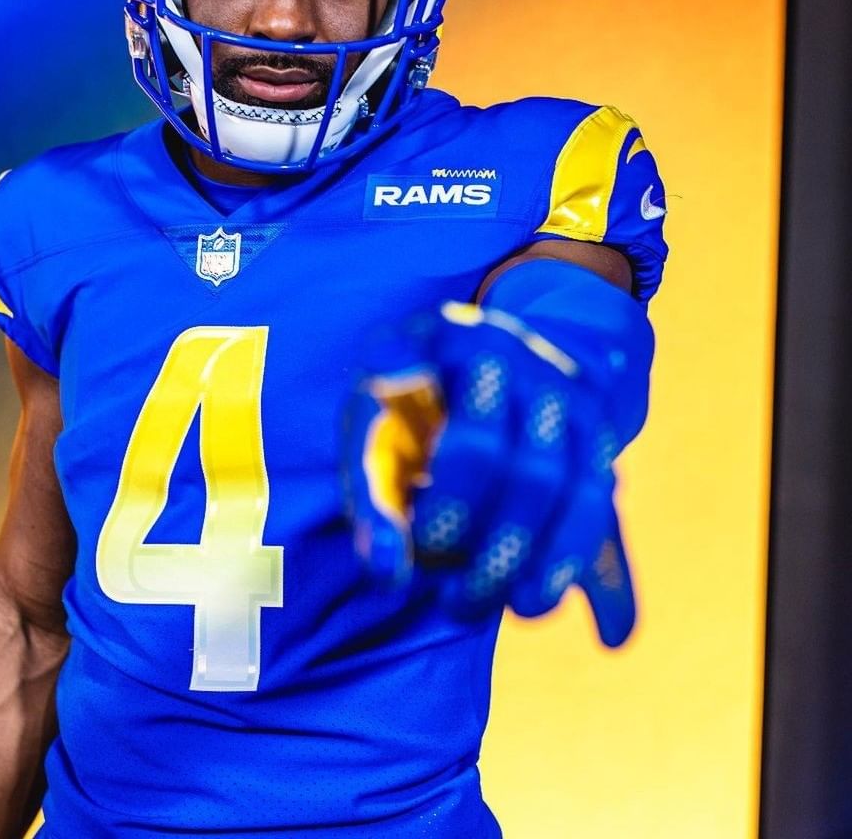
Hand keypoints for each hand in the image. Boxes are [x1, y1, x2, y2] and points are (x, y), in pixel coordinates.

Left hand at [341, 301, 635, 646]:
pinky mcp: (595, 437)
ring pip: (580, 493)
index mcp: (459, 346)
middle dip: (501, 551)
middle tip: (457, 605)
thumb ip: (370, 496)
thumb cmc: (405, 402)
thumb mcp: (371, 423)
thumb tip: (387, 574)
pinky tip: (611, 635)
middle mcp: (528, 363)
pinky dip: (606, 572)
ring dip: (554, 564)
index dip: (454, 504)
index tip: (424, 549)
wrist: (484, 349)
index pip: (471, 439)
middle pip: (532, 473)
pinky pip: (604, 509)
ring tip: (522, 611)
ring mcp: (570, 397)